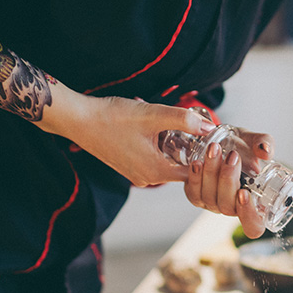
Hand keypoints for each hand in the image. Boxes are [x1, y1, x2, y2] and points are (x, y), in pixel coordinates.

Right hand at [60, 95, 215, 186]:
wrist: (78, 119)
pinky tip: (152, 125)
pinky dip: (158, 144)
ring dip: (172, 143)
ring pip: (166, 160)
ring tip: (171, 122)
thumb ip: (184, 120)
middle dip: (190, 147)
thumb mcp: (154, 114)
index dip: (207, 158)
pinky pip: (152, 158)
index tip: (214, 141)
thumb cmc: (113, 117)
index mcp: (156, 171)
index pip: (194, 174)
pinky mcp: (127, 166)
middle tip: (196, 126)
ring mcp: (135, 173)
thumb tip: (210, 126)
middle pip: (181, 167)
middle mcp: (147, 178)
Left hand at [183, 128, 273, 239]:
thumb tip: (264, 152)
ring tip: (214, 149)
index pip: (253, 226)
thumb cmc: (246, 147)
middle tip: (232, 156)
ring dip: (211, 173)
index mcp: (255, 206)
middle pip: (228, 208)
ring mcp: (213, 205)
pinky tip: (197, 162)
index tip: (244, 193)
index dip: (249, 215)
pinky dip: (195, 178)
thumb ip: (265, 144)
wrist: (225, 141)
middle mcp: (233, 209)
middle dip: (228, 180)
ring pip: (209, 198)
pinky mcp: (196, 197)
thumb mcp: (257, 142)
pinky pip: (193, 193)